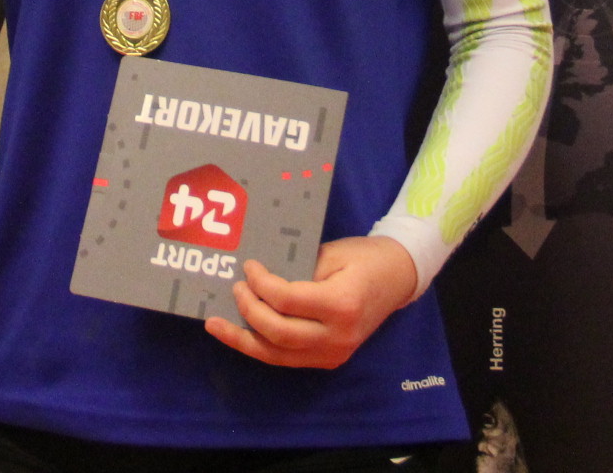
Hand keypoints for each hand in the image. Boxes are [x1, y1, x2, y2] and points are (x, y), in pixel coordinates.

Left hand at [204, 235, 419, 369]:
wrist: (397, 278)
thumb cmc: (365, 258)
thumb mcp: (332, 253)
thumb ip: (298, 268)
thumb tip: (257, 277)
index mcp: (341, 305)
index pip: (287, 300)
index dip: (261, 284)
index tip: (248, 266)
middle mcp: (337, 336)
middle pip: (279, 333)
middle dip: (249, 311)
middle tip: (234, 288)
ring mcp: (333, 353)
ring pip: (278, 355)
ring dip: (243, 339)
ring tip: (215, 325)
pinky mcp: (329, 359)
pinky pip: (286, 358)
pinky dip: (260, 347)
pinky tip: (239, 335)